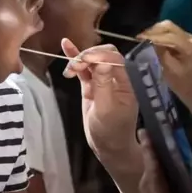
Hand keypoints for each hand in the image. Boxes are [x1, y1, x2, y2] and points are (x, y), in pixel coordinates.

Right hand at [61, 39, 137, 155]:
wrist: (108, 146)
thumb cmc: (110, 130)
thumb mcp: (106, 109)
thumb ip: (103, 84)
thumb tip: (102, 61)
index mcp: (125, 82)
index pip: (114, 59)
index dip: (99, 55)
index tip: (83, 59)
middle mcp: (115, 77)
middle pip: (103, 55)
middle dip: (88, 55)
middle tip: (75, 65)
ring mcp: (103, 80)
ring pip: (92, 61)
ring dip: (79, 59)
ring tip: (69, 68)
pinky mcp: (92, 85)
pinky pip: (84, 69)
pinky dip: (75, 59)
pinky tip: (66, 46)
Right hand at [137, 21, 191, 94]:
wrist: (191, 86)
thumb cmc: (180, 82)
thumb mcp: (169, 70)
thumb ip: (161, 54)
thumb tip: (150, 41)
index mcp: (190, 48)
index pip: (170, 37)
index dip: (154, 36)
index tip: (139, 38)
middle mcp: (191, 39)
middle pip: (170, 27)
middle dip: (153, 31)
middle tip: (140, 37)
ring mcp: (188, 37)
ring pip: (169, 27)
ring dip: (155, 31)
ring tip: (144, 38)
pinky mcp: (184, 38)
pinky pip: (170, 30)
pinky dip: (159, 33)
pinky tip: (151, 39)